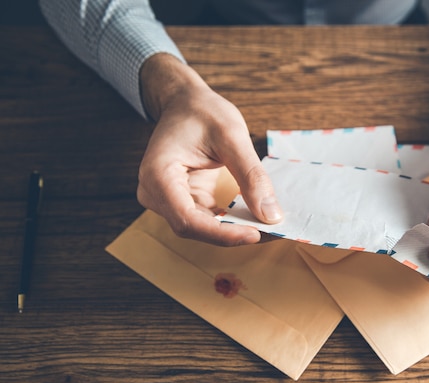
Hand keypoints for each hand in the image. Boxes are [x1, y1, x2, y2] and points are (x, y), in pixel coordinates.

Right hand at [136, 54, 282, 245]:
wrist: (186, 103)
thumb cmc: (203, 111)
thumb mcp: (233, 137)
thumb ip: (252, 176)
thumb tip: (271, 216)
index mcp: (158, 175)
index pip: (188, 220)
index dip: (223, 233)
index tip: (256, 234)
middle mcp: (155, 194)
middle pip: (195, 229)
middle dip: (234, 234)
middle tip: (273, 232)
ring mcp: (167, 200)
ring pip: (203, 229)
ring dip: (236, 230)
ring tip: (269, 227)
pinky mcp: (183, 201)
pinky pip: (208, 220)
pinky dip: (233, 222)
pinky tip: (257, 219)